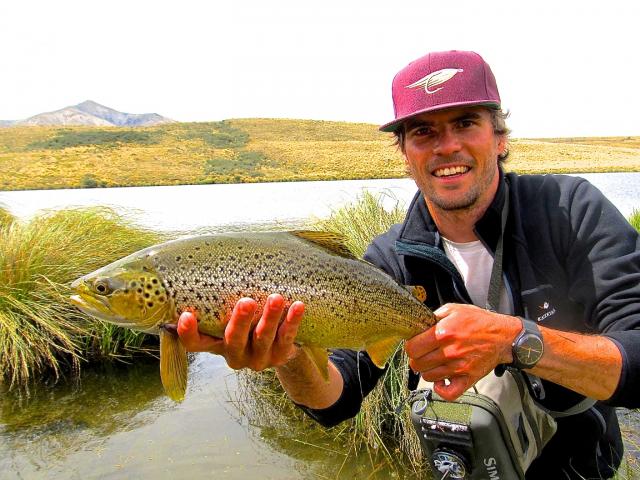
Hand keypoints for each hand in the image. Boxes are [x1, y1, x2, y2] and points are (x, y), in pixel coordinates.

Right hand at [176, 294, 304, 371]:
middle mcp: (235, 354)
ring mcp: (258, 358)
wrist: (280, 347)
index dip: (188, 333)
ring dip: (269, 317)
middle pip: (233, 340)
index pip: (195, 344)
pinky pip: (287, 337)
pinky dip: (292, 321)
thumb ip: (219, 300)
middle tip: (246, 302)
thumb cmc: (247, 322)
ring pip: (263, 338)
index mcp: (216, 345)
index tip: (185, 315)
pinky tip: (298, 306)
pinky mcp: (280, 355)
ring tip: (276, 298)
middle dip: (240, 322)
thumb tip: (210, 258)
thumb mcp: (228, 315)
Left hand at [405, 303, 519, 400]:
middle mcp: (449, 351)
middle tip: (423, 355)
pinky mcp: (468, 378)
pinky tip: (442, 380)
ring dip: (428, 371)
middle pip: (417, 364)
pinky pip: (448, 393)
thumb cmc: (479, 322)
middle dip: (417, 359)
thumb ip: (433, 316)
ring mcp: (458, 367)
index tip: (415, 344)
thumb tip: (418, 325)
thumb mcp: (454, 309)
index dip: (410, 346)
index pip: (412, 348)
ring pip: (428, 377)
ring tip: (434, 364)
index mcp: (443, 333)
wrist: (503, 336)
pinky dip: (441, 389)